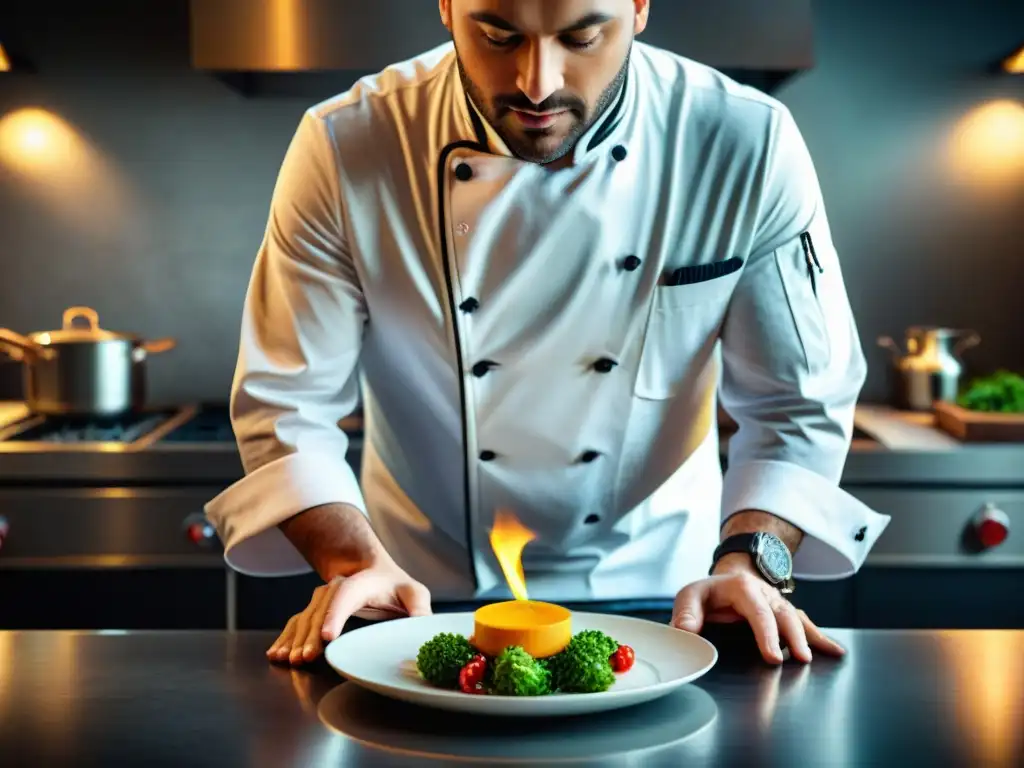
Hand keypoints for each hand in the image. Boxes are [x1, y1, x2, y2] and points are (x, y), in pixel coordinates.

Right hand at [267, 559, 431, 665]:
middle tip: (306, 657)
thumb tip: (421, 625)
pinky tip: (277, 653)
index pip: (346, 596)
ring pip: (306, 618)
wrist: (370, 571)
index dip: (335, 615)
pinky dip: (286, 639)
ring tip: (292, 659)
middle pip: (321, 611)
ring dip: (296, 640)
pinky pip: (296, 623)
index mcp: (363, 583)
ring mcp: (322, 599)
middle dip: (311, 635)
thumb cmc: (393, 586)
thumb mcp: (412, 592)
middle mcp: (337, 588)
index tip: (327, 636)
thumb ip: (419, 607)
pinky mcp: (313, 611)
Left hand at [670, 554, 844, 663]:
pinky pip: (805, 624)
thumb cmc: (709, 593)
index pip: (758, 612)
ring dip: (810, 638)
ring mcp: (779, 604)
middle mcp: (766, 594)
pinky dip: (820, 638)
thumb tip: (684, 631)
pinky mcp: (786, 615)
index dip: (767, 634)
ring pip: (798, 619)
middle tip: (801, 660)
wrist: (728, 579)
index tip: (773, 656)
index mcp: (743, 588)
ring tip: (822, 656)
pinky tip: (835, 652)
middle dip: (794, 638)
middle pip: (784, 615)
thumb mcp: (691, 595)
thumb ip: (686, 613)